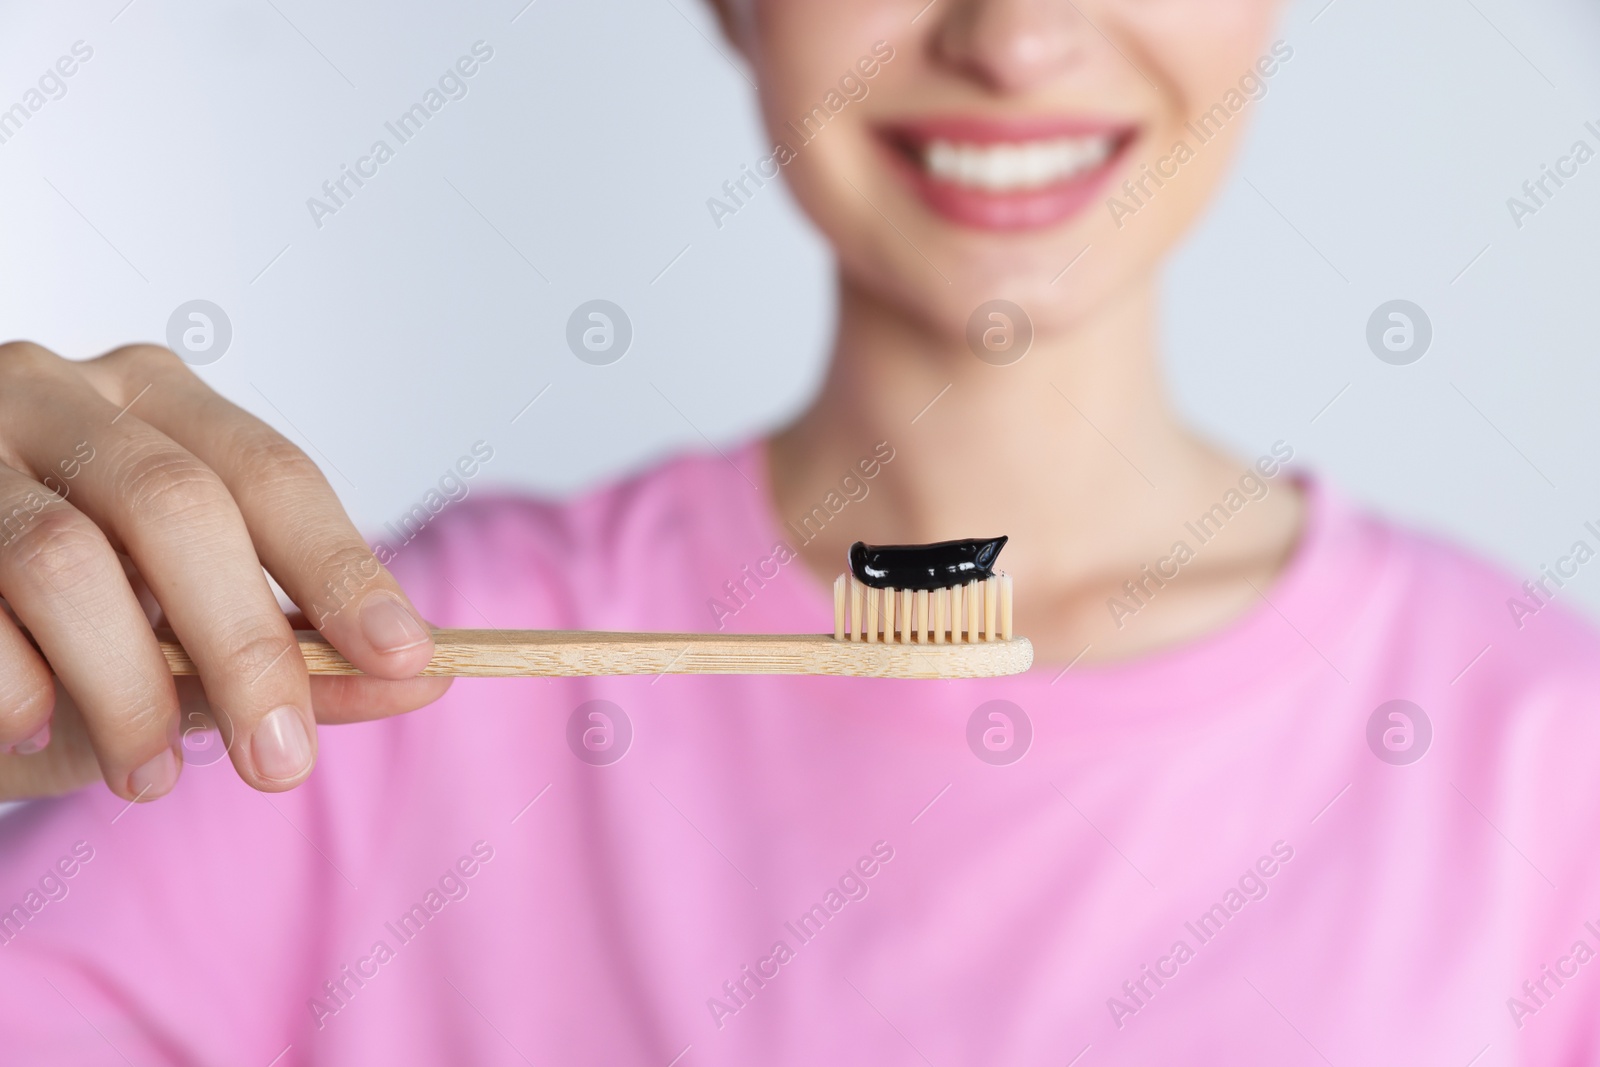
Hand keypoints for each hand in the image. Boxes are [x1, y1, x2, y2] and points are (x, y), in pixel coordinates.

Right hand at [0, 342, 450, 802]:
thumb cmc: (64, 625)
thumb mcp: (185, 637)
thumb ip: (299, 651)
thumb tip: (425, 677)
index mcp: (156, 401)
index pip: (271, 475)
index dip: (340, 568)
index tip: (404, 658)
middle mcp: (57, 394)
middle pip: (177, 506)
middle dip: (243, 645)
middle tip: (279, 762)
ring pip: (60, 560)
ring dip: (126, 690)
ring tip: (152, 777)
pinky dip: (15, 691)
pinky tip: (34, 733)